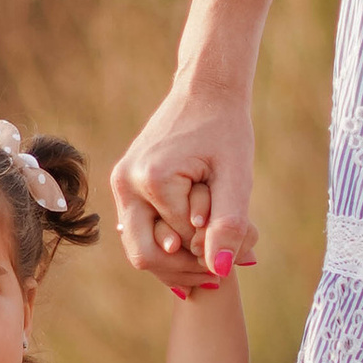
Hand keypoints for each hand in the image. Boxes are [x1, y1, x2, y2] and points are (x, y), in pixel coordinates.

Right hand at [112, 80, 257, 294]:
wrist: (204, 91)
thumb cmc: (226, 130)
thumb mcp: (236, 178)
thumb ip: (229, 224)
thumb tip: (221, 270)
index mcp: (152, 180)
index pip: (178, 246)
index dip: (209, 254)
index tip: (242, 247)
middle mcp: (126, 183)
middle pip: (144, 255)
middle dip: (183, 268)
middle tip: (220, 268)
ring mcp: (120, 183)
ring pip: (138, 246)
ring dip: (174, 257)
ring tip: (213, 251)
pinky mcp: (125, 183)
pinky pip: (140, 228)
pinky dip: (166, 238)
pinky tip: (197, 238)